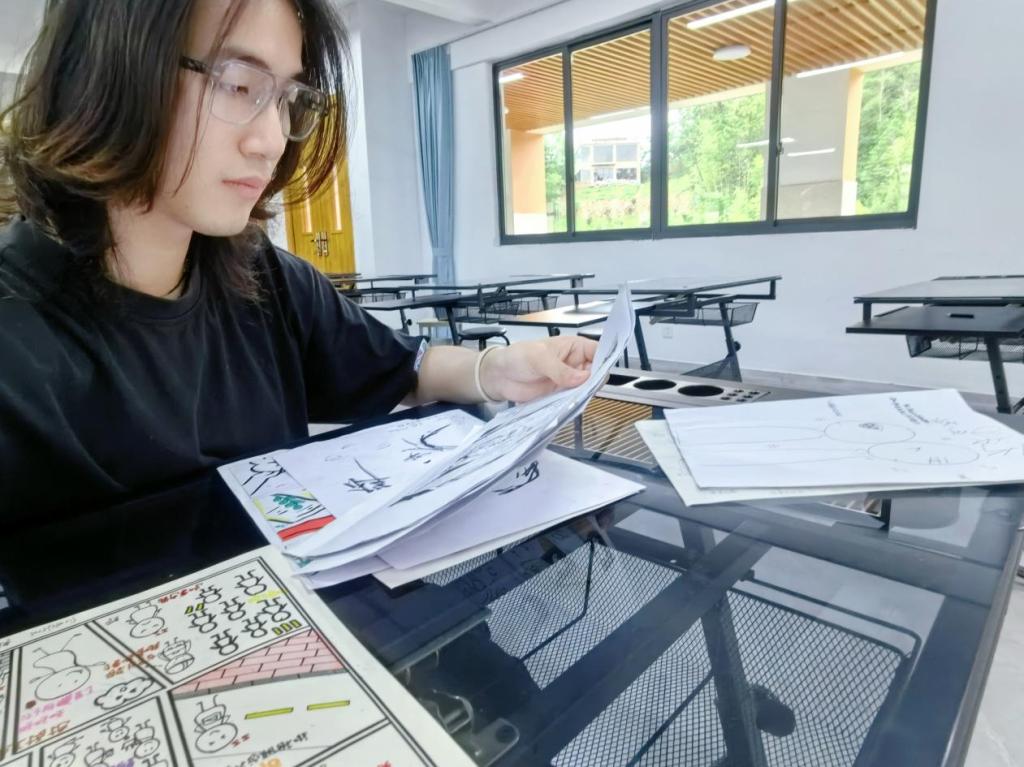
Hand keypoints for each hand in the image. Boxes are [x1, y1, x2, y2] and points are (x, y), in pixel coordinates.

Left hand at [479, 336, 597, 402]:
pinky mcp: (561, 396)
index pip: (597, 351)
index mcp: (573, 347)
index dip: (604, 360)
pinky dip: (574, 404)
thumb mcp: (539, 358)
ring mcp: (568, 381)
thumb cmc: (517, 357)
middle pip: (595, 373)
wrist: (499, 376)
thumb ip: (560, 369)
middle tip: (588, 389)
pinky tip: (572, 407)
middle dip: (595, 381)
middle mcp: (575, 364)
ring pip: (586, 389)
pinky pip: (573, 400)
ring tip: (578, 399)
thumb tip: (582, 378)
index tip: (603, 373)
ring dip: (584, 394)